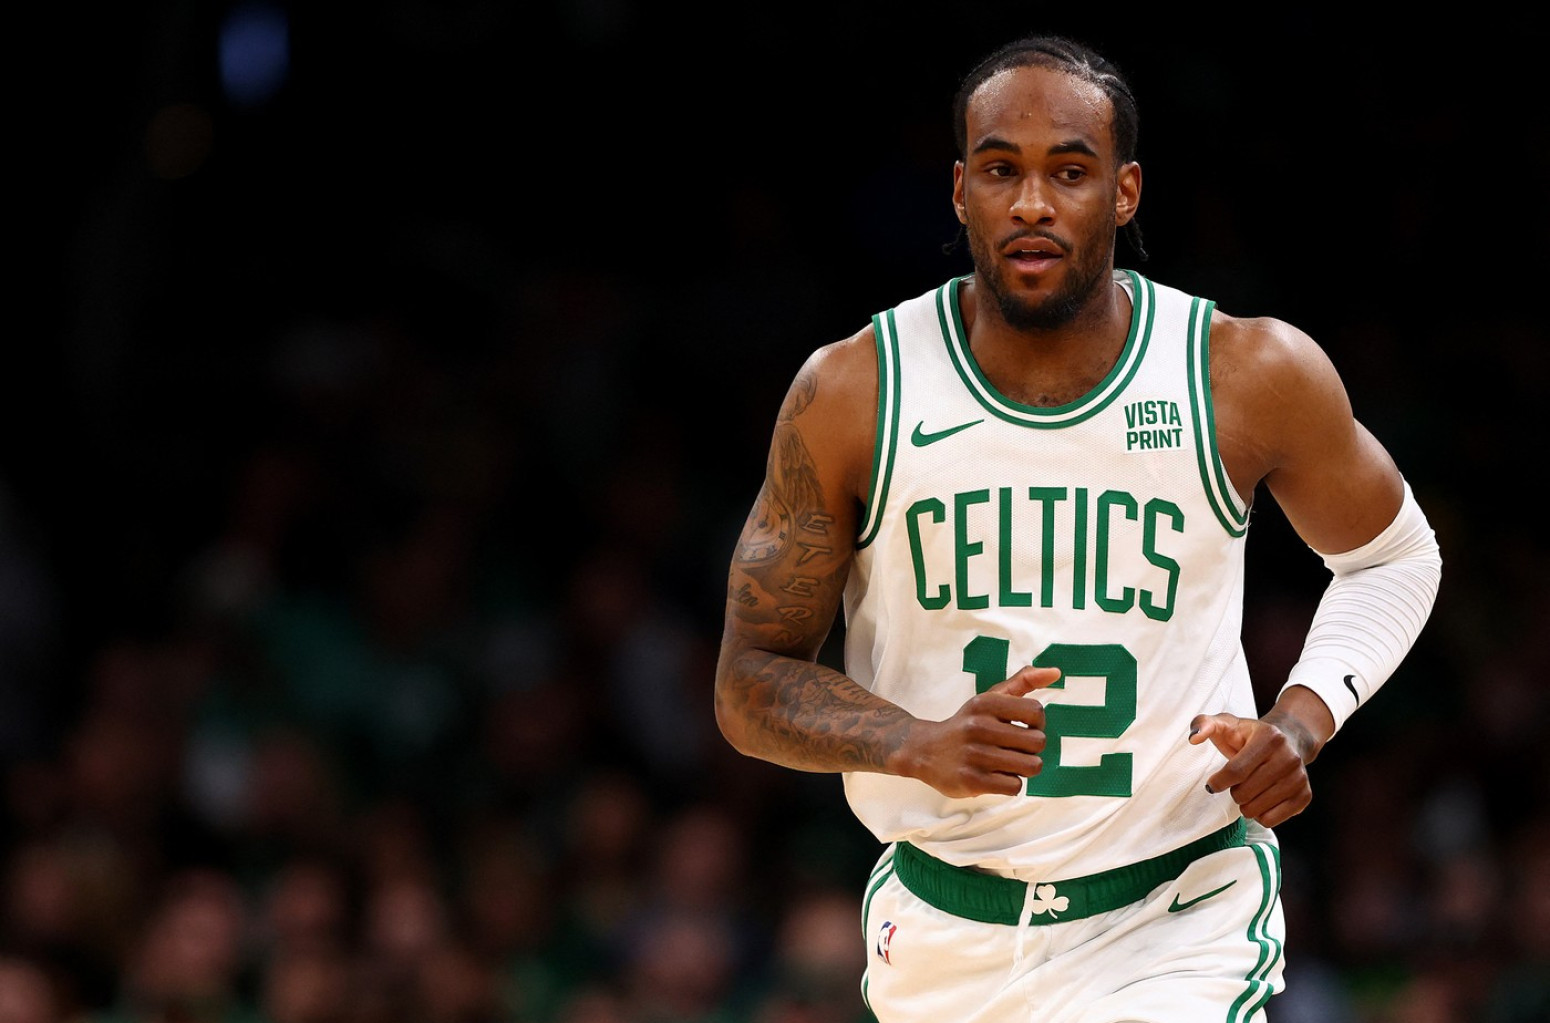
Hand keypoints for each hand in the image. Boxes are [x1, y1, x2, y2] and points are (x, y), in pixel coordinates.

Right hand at [895, 665, 1061, 797]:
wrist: (925, 751)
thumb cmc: (968, 724)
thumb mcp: (989, 698)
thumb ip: (1022, 682)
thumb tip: (1056, 672)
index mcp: (985, 702)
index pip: (1037, 712)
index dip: (1037, 723)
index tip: (1022, 727)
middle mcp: (978, 726)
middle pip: (1038, 742)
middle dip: (1031, 749)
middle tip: (1013, 748)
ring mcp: (974, 754)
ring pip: (1032, 766)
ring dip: (1024, 768)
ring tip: (1006, 762)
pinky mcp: (972, 780)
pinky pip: (1015, 786)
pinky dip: (1010, 784)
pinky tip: (995, 776)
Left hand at [1188, 711, 1318, 826]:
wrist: (1289, 740)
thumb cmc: (1250, 735)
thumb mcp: (1227, 723)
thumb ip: (1204, 723)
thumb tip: (1193, 738)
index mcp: (1270, 738)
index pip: (1236, 771)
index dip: (1218, 781)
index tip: (1212, 784)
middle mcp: (1290, 758)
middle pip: (1244, 793)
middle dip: (1233, 791)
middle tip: (1237, 783)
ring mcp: (1300, 778)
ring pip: (1257, 809)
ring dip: (1245, 804)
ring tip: (1248, 791)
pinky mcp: (1305, 796)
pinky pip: (1272, 820)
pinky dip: (1260, 815)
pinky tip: (1260, 801)